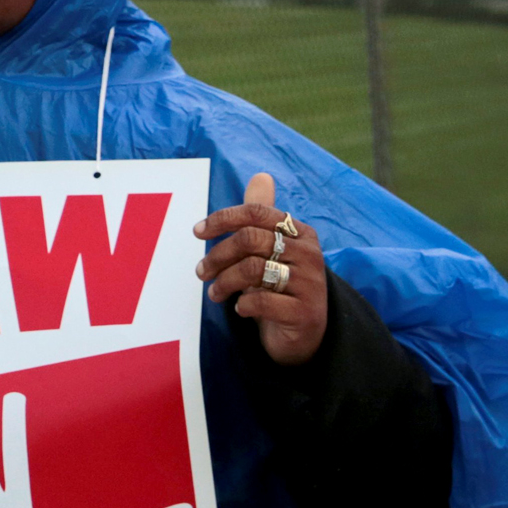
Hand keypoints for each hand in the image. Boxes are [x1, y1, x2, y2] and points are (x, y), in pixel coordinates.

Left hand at [196, 172, 328, 364]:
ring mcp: (309, 283)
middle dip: (217, 255)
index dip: (223, 218)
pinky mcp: (304, 312)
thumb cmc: (282, 284)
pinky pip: (262, 301)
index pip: (256, 213)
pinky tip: (240, 309)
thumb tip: (261, 175)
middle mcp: (308, 253)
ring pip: (252, 270)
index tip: (197, 232)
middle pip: (249, 240)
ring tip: (214, 293)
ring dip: (224, 282)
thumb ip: (262, 216)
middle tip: (201, 272)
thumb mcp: (273, 248)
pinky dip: (243, 304)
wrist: (306, 331)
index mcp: (300, 232)